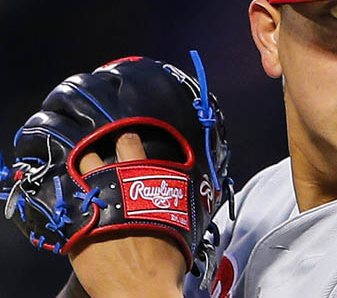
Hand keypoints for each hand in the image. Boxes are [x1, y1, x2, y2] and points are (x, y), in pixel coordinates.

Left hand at [69, 133, 185, 297]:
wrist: (139, 290)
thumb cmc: (165, 260)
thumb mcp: (180, 222)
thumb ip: (171, 200)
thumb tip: (174, 192)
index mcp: (139, 181)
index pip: (128, 143)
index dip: (127, 140)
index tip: (127, 142)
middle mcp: (110, 189)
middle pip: (93, 158)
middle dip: (98, 159)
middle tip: (106, 168)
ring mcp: (88, 209)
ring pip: (77, 181)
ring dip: (85, 183)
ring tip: (94, 192)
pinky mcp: (74, 231)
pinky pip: (71, 211)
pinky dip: (79, 211)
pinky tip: (88, 219)